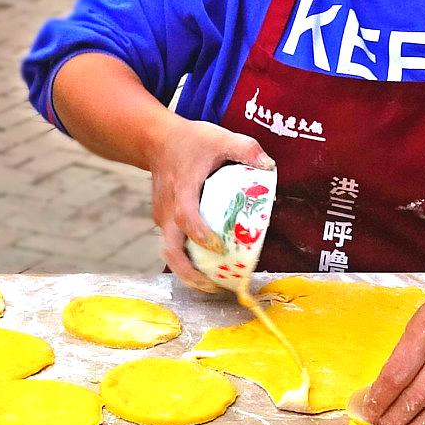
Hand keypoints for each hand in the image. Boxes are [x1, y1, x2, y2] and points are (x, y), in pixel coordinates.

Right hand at [145, 118, 272, 292]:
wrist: (155, 140)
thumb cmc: (190, 140)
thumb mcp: (219, 137)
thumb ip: (245, 149)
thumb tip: (269, 165)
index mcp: (182, 189)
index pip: (185, 217)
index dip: (199, 233)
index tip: (217, 246)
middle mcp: (167, 209)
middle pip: (170, 249)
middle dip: (189, 273)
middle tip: (214, 286)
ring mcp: (161, 218)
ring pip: (169, 252)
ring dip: (188, 273)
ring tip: (213, 286)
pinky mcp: (162, 222)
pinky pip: (172, 246)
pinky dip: (186, 261)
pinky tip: (206, 268)